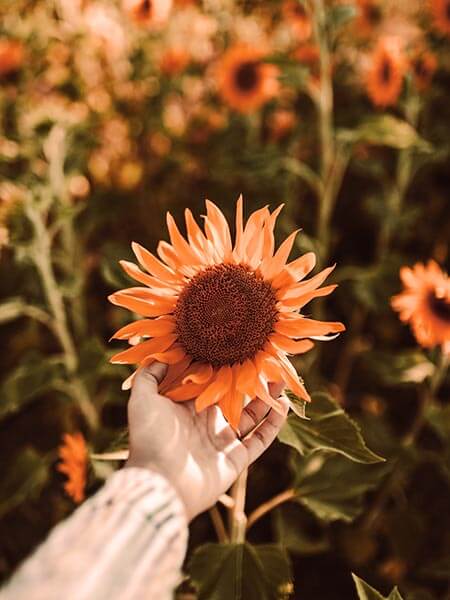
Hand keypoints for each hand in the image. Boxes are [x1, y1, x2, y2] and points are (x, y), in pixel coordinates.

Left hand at [125, 362, 287, 519]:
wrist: (160, 480)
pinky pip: (260, 439)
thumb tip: (162, 357)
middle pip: (236, 397)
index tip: (238, 348)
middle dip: (251, 381)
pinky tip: (283, 405)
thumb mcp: (143, 399)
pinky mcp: (237, 459)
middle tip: (267, 361)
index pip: (211, 383)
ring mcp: (223, 442)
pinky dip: (273, 424)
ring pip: (252, 416)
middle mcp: (207, 423)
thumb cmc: (150, 437)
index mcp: (187, 407)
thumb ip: (149, 376)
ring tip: (282, 380)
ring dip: (268, 399)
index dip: (225, 367)